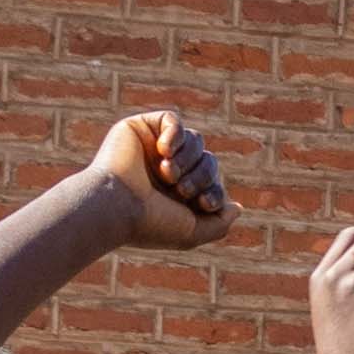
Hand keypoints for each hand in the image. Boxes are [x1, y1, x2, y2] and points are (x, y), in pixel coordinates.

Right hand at [92, 109, 232, 251]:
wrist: (116, 205)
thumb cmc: (150, 223)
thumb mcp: (192, 233)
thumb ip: (219, 225)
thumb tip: (237, 207)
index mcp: (177, 193)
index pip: (213, 183)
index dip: (214, 191)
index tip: (203, 203)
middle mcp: (167, 169)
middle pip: (208, 160)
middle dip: (201, 175)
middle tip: (180, 189)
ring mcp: (153, 148)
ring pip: (195, 140)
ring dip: (187, 158)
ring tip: (167, 173)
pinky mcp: (141, 128)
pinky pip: (173, 120)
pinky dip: (175, 134)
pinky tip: (163, 151)